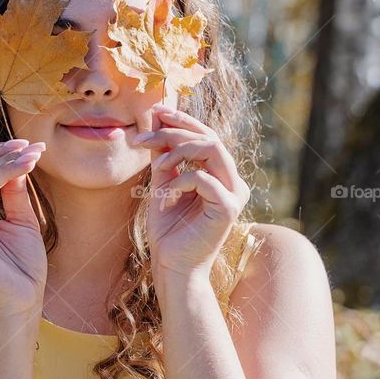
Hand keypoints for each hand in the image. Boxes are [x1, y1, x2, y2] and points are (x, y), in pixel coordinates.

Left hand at [136, 105, 249, 278]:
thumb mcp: (162, 183)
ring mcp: (234, 194)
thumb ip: (164, 155)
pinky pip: (203, 178)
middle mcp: (233, 182)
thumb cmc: (168, 230)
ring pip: (212, 149)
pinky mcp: (229, 208)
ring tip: (157, 163)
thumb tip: (156, 118)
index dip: (182, 120)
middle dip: (175, 130)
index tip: (155, 111)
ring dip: (178, 149)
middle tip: (144, 134)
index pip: (207, 136)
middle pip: (210, 137)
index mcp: (221, 175)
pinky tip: (166, 194)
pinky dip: (179, 179)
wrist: (172, 267)